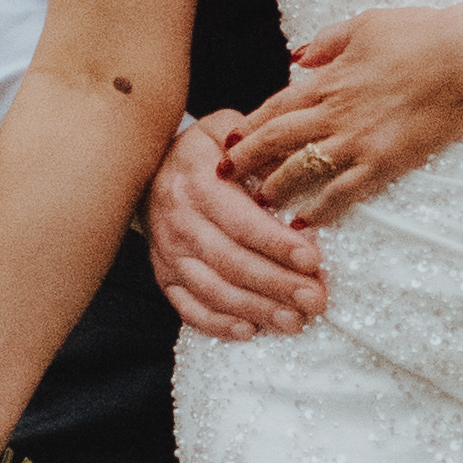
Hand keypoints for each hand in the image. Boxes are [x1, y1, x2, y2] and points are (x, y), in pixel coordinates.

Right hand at [145, 109, 331, 340]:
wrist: (147, 167)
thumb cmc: (202, 151)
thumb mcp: (226, 131)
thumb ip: (260, 146)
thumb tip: (299, 166)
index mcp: (197, 182)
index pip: (241, 220)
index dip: (277, 244)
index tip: (313, 260)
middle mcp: (179, 221)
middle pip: (231, 262)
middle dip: (277, 285)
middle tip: (315, 300)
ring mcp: (168, 252)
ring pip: (214, 290)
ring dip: (256, 310)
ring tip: (295, 322)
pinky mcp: (164, 275)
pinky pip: (188, 307)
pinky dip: (218, 324)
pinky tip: (250, 331)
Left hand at [224, 8, 462, 226]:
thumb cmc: (422, 33)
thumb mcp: (366, 24)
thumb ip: (327, 41)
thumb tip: (298, 56)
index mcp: (328, 79)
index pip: (276, 106)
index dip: (250, 126)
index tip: (230, 141)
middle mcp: (334, 112)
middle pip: (276, 141)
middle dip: (247, 161)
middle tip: (225, 178)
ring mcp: (358, 140)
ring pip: (301, 171)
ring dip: (275, 189)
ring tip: (257, 204)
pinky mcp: (385, 161)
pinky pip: (343, 193)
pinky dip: (320, 211)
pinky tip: (303, 225)